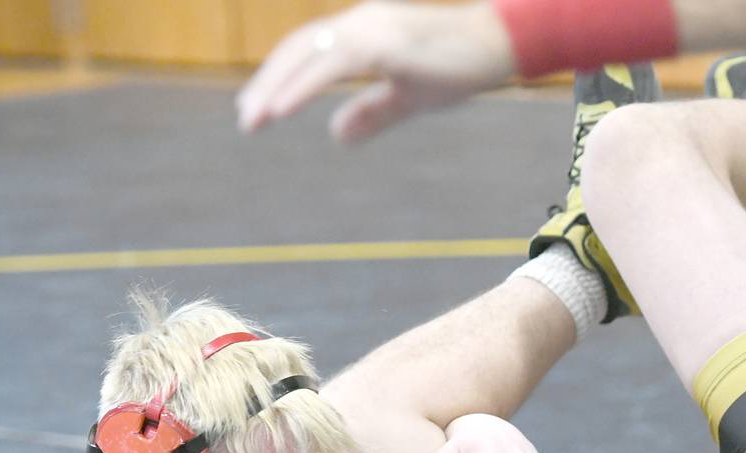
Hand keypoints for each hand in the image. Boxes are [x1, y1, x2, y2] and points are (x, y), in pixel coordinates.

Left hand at [236, 1, 517, 142]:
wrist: (498, 46)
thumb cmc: (458, 66)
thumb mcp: (408, 97)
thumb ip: (372, 113)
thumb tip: (337, 135)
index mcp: (363, 33)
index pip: (308, 51)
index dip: (279, 77)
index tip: (256, 108)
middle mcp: (361, 23)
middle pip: (299, 49)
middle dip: (267, 84)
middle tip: (246, 121)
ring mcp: (371, 28)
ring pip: (308, 54)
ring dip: (276, 88)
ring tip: (254, 119)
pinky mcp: (384, 43)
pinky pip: (333, 65)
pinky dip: (303, 87)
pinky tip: (282, 110)